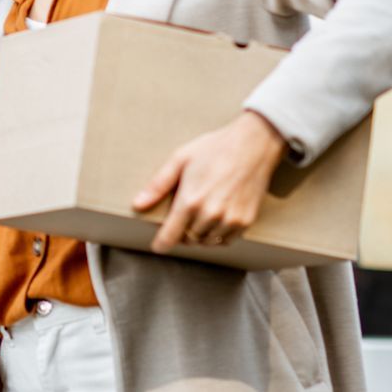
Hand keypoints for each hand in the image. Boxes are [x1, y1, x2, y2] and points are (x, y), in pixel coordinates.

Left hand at [130, 111, 286, 252]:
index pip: (170, 236)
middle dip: (181, 233)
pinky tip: (215, 220)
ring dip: (199, 235)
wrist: (254, 145)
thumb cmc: (214, 148)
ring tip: (198, 217)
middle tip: (182, 219)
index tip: (158, 246)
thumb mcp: (180, 159)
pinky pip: (226, 240)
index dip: (161, 244)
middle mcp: (211, 214)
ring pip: (207, 242)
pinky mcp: (246, 221)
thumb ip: (158, 185)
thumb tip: (138, 204)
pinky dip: (217, 236)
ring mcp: (230, 220)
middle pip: (188, 239)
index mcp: (191, 200)